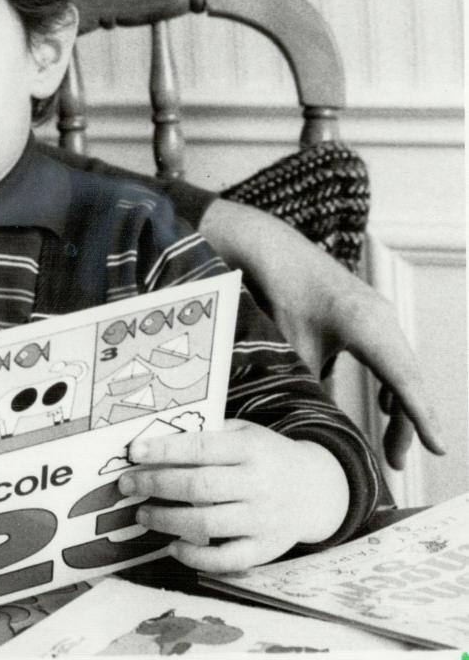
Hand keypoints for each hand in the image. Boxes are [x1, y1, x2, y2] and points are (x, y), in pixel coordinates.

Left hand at [119, 420, 349, 571]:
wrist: (316, 489)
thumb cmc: (264, 456)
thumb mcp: (243, 434)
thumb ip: (208, 436)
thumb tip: (154, 442)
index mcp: (251, 449)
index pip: (202, 447)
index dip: (165, 450)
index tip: (133, 452)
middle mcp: (259, 485)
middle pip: (200, 487)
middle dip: (156, 485)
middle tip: (128, 485)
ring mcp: (264, 520)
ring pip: (208, 524)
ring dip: (167, 520)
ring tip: (142, 514)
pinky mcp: (266, 550)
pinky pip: (227, 559)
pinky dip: (196, 556)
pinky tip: (173, 546)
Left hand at [197, 199, 444, 467]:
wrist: (271, 250)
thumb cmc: (279, 295)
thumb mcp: (294, 348)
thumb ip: (313, 385)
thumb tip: (323, 424)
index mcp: (368, 327)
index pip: (403, 381)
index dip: (421, 418)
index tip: (439, 449)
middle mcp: (382, 319)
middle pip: (406, 380)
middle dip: (406, 424)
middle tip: (396, 462)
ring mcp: (378, 314)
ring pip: (399, 369)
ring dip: (399, 406)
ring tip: (392, 446)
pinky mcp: (368, 314)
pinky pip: (389, 356)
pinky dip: (390, 384)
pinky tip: (387, 407)